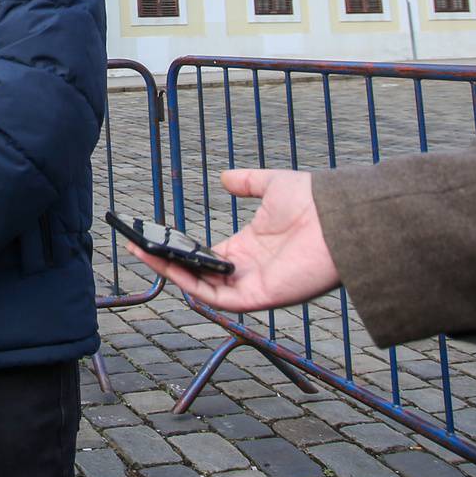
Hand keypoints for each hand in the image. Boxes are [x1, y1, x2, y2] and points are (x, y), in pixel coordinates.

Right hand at [126, 169, 339, 312]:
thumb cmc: (313, 202)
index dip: (180, 249)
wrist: (339, 217)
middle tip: (136, 245)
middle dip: (165, 262)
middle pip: (199, 274)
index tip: (154, 235)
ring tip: (141, 251)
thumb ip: (248, 183)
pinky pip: (218, 299)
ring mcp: (254, 285)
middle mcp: (249, 269)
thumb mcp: (272, 185)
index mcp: (251, 248)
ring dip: (170, 272)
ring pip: (203, 288)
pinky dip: (191, 285)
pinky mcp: (260, 297)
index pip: (208, 256)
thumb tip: (224, 177)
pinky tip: (168, 266)